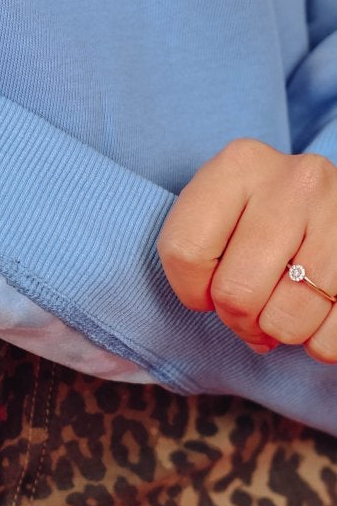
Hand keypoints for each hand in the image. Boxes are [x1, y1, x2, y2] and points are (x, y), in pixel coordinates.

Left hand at [155, 138, 336, 362]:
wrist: (335, 204)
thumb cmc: (266, 215)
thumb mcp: (226, 208)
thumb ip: (201, 248)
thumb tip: (214, 308)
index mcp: (241, 165)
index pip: (184, 251)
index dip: (190, 290)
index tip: (207, 289)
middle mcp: (296, 183)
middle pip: (236, 292)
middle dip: (239, 320)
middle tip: (251, 312)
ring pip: (285, 321)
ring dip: (281, 331)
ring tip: (287, 307)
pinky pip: (330, 337)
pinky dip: (319, 341)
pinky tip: (320, 311)